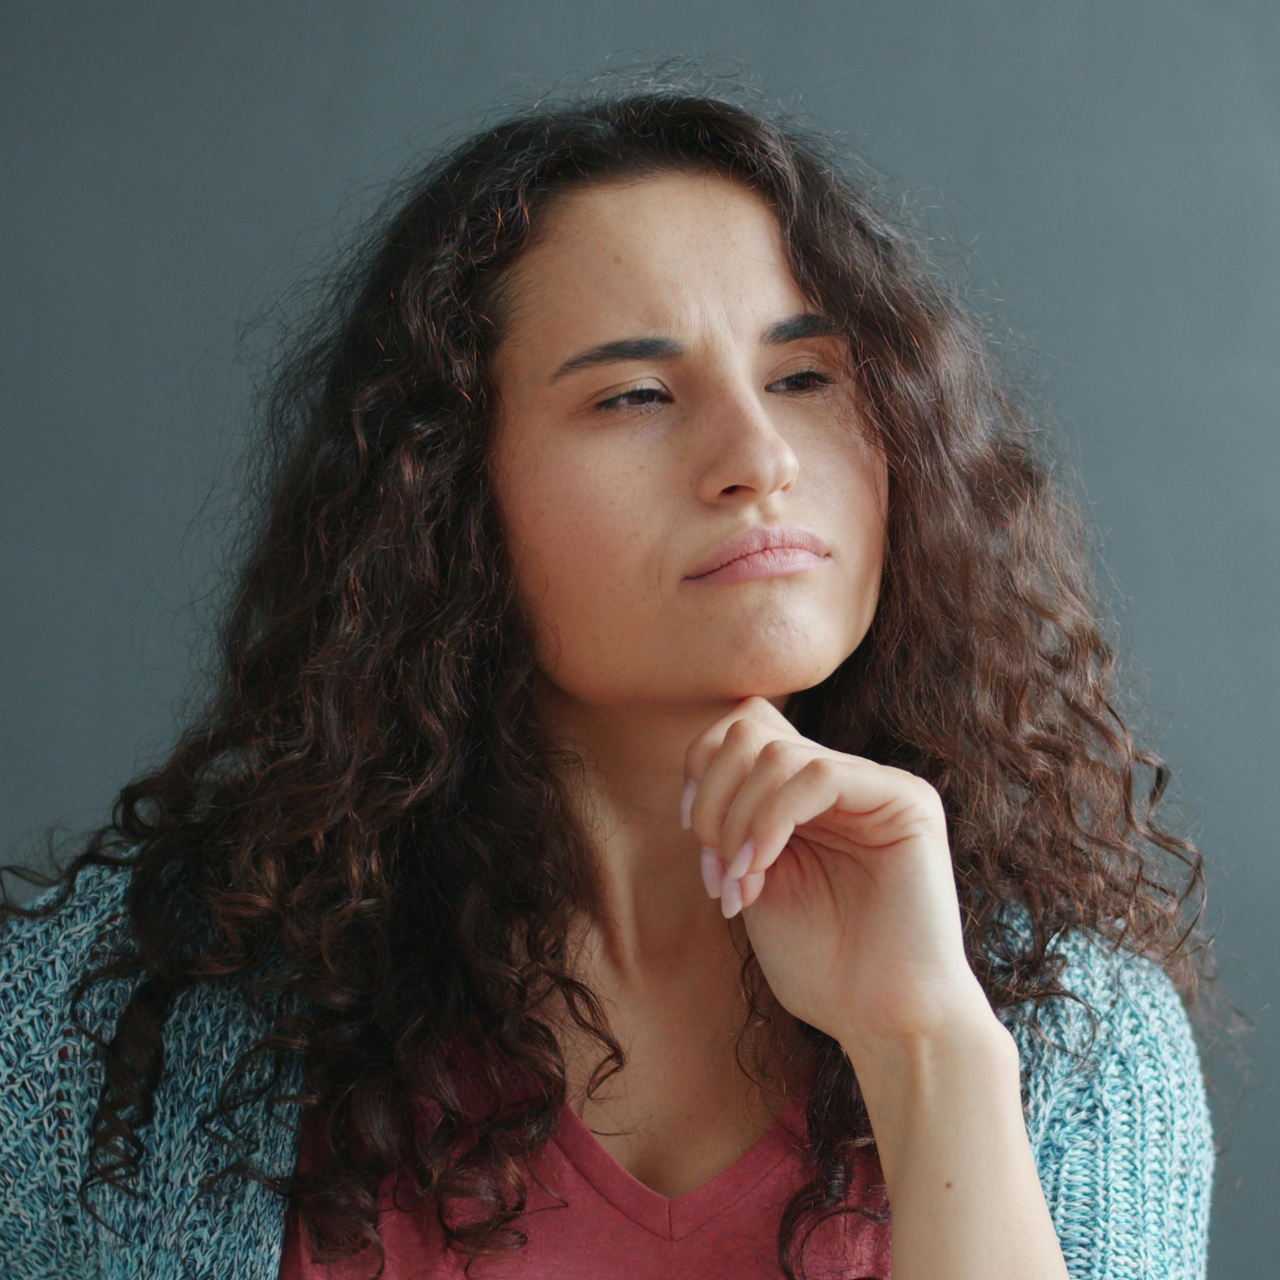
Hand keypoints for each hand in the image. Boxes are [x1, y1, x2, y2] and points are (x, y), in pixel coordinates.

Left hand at [681, 696, 996, 1054]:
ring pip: (777, 753)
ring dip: (737, 822)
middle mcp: (843, 778)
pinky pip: (820, 776)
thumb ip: (732, 822)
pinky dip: (771, 821)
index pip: (743, 728)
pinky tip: (761, 869)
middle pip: (750, 729)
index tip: (692, 837)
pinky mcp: (906, 801)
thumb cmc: (821, 965)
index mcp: (806, 794)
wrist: (883, 1021)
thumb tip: (699, 772)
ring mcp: (876, 785)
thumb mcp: (753, 878)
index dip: (702, 772)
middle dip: (713, 798)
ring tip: (740, 884)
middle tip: (717, 869)